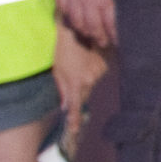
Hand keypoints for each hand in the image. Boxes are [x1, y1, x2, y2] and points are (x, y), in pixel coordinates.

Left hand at [49, 27, 108, 148]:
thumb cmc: (60, 50)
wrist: (73, 30)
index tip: (73, 130)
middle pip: (84, 95)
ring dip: (85, 80)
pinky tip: (85, 61)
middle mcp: (89, 80)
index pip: (76, 106)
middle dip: (79, 94)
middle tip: (72, 80)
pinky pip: (97, 74)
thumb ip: (62, 90)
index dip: (75, 119)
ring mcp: (98, 73)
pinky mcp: (104, 65)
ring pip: (91, 84)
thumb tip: (65, 106)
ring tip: (78, 65)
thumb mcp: (57, 70)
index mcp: (75, 83)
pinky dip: (91, 71)